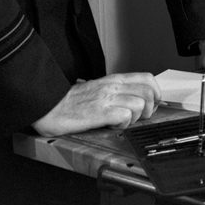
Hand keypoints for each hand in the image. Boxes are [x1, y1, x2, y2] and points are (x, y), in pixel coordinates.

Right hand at [32, 73, 160, 135]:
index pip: (147, 79)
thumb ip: (116, 91)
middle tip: (139, 117)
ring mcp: (107, 99)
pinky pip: (125, 117)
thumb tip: (136, 100)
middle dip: (150, 108)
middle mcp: (113, 87)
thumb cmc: (70, 101)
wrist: (48, 106)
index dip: (156, 92)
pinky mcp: (100, 113)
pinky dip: (123, 125)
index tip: (154, 104)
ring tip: (122, 122)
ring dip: (135, 118)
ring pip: (140, 105)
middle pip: (149, 92)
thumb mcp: (98, 89)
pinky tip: (112, 126)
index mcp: (114, 80)